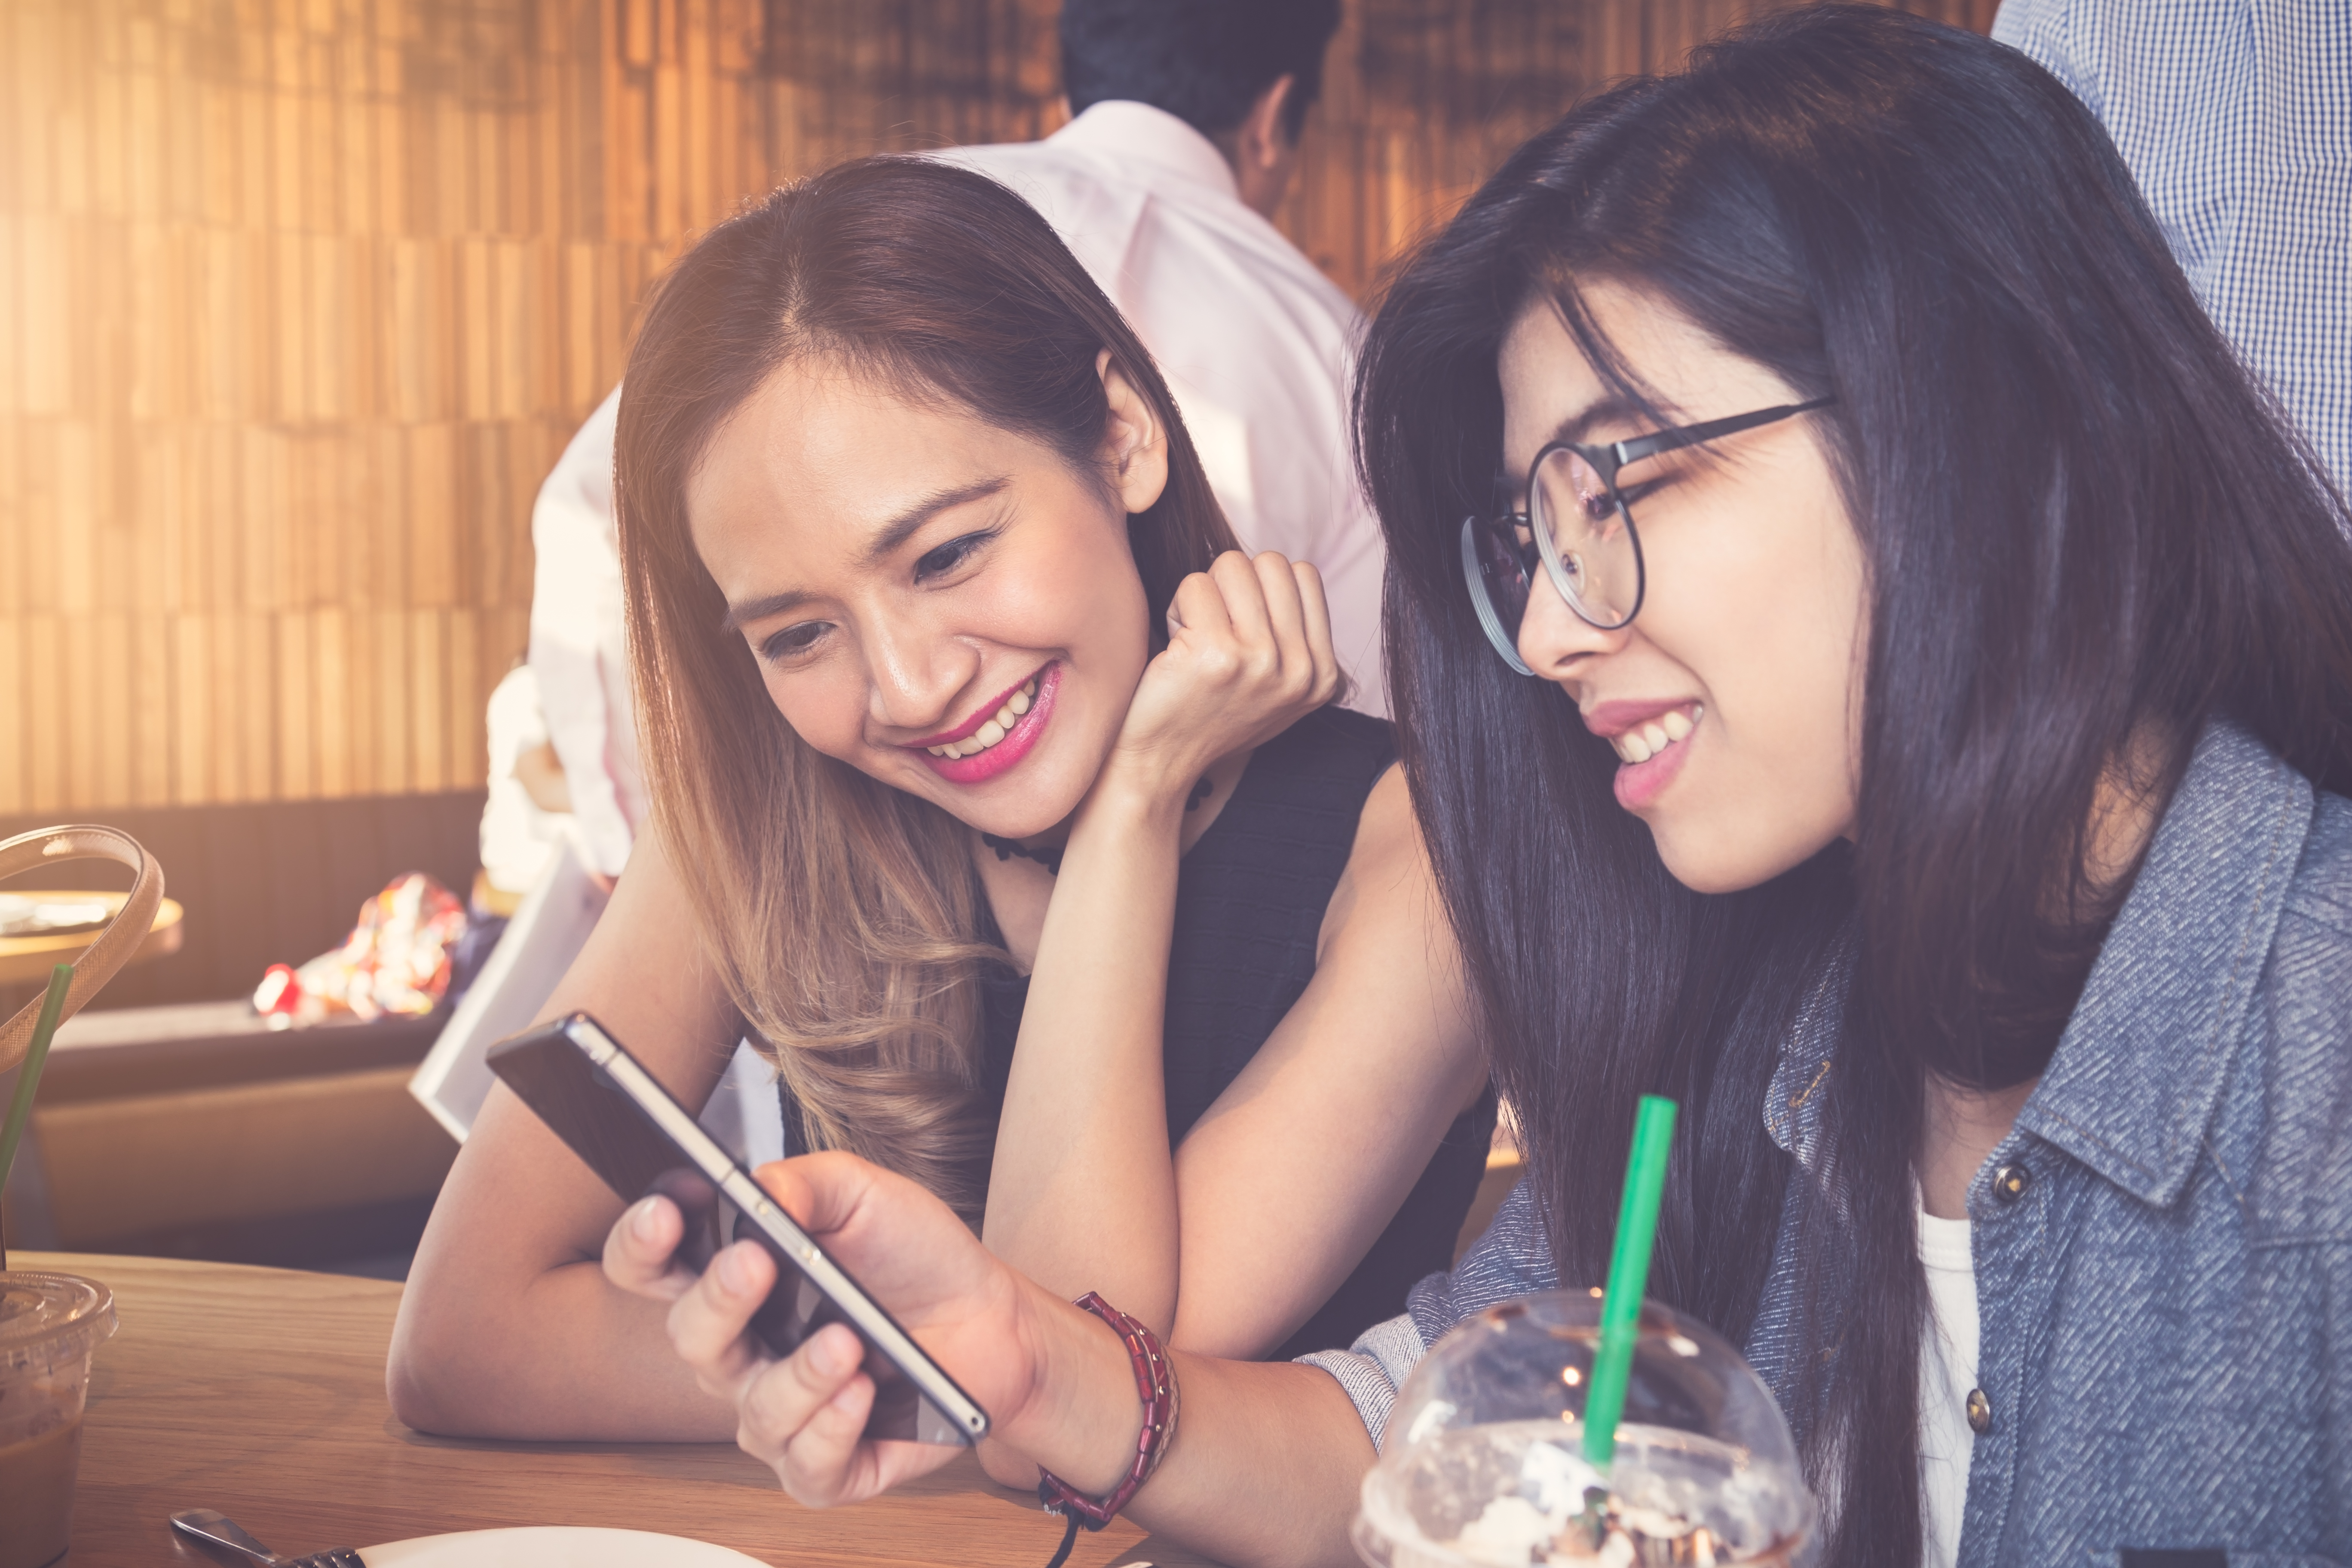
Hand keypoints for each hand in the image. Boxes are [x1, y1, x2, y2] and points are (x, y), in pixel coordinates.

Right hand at [602, 1151, 1043, 1506]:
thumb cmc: (915, 1254)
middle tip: (756, 1265)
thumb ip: (807, 1182)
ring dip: (798, 1375)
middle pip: (692, 1338)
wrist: (992, 1317)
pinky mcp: (829, 1464)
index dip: (642, 1244)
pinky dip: (832, 1429)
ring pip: (754, 1412)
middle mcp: (744, 1352)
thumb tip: (757, 1187)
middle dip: (718, 1301)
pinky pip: (806, 1466)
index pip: (653, 1268)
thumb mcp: (867, 1195)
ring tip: (847, 1341)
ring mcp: (783, 1413)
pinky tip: (863, 1392)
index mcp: (736, 1280)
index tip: (666, 1212)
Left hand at [1106, 550, 1341, 805]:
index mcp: (1322, 674)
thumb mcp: (1274, 688)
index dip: (1262, 585)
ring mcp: (1262, 661)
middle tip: (1213, 625)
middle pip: (1270, 562)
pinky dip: (1176, 607)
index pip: (1304, 575)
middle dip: (1232, 582)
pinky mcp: (1217, 655)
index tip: (1240, 623)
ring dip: (1203, 593)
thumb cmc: (1209, 715)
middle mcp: (1301, 669)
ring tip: (1195, 636)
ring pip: (1232, 565)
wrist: (1161, 764)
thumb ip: (1292, 637)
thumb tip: (1286, 571)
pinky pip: (1194, 585)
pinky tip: (1175, 647)